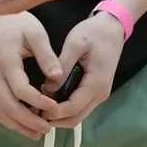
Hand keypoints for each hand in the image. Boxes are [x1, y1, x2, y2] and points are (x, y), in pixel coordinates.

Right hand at [0, 12, 64, 140]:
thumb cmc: (17, 23)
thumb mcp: (36, 33)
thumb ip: (47, 56)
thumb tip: (58, 78)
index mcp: (6, 61)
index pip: (21, 90)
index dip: (38, 102)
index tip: (55, 106)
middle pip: (8, 106)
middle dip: (28, 121)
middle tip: (48, 128)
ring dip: (17, 125)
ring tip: (38, 133)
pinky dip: (8, 120)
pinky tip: (24, 125)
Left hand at [47, 11, 125, 127]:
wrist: (112, 27)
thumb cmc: (94, 33)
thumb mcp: (75, 44)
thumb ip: (62, 67)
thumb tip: (48, 89)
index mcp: (96, 83)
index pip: (73, 108)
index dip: (54, 112)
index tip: (36, 108)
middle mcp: (100, 94)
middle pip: (76, 118)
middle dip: (55, 119)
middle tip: (34, 112)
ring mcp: (100, 94)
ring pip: (78, 115)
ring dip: (60, 116)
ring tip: (39, 107)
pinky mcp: (96, 91)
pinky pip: (81, 107)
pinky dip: (66, 109)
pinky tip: (51, 100)